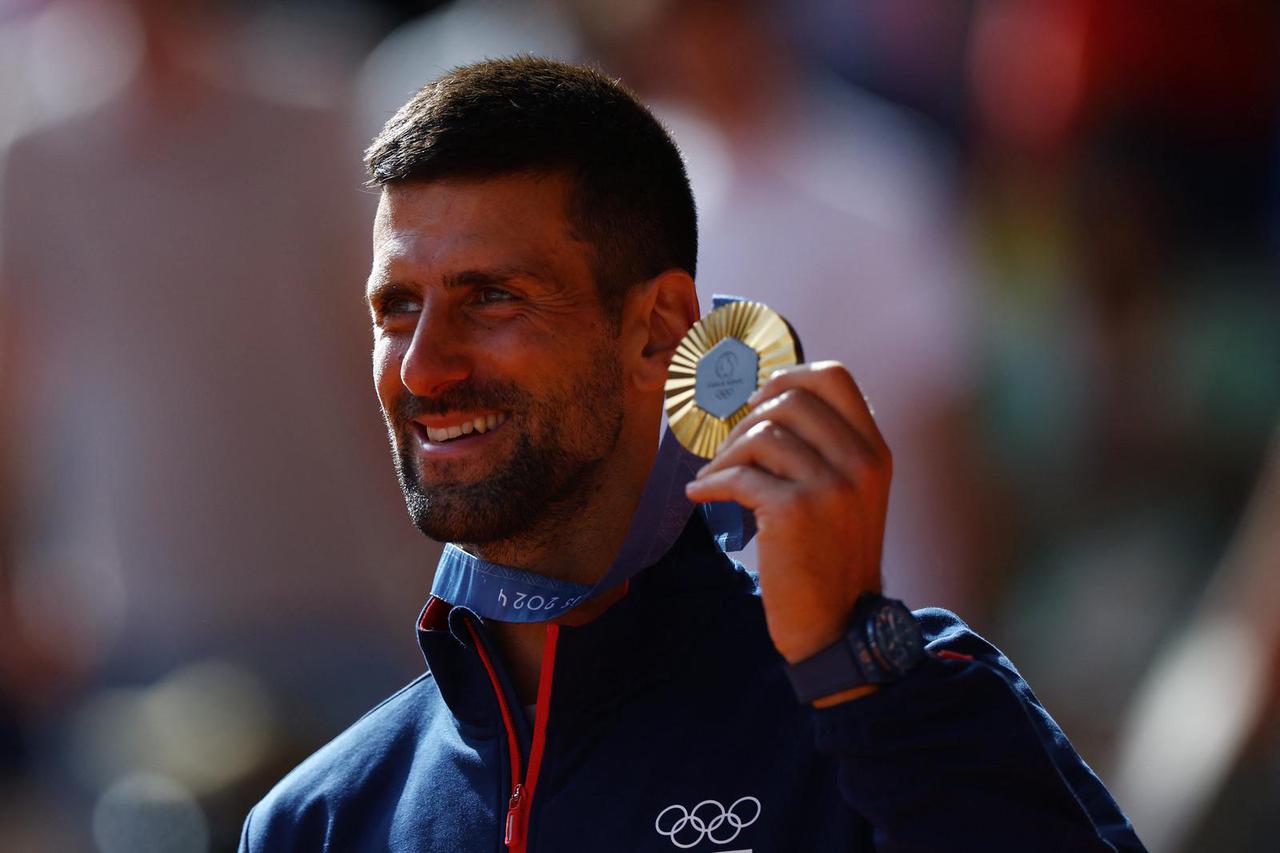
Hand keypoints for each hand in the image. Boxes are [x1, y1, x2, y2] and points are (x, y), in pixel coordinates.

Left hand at [684, 361, 891, 664]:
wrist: (839, 626)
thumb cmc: (832, 559)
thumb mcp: (851, 497)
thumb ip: (827, 450)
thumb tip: (768, 400)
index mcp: (875, 452)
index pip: (834, 377)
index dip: (788, 376)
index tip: (759, 399)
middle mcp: (860, 462)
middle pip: (789, 399)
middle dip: (746, 419)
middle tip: (728, 448)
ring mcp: (830, 486)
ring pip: (760, 434)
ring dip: (724, 454)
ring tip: (712, 477)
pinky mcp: (795, 511)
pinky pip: (739, 475)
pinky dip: (710, 482)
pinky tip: (698, 494)